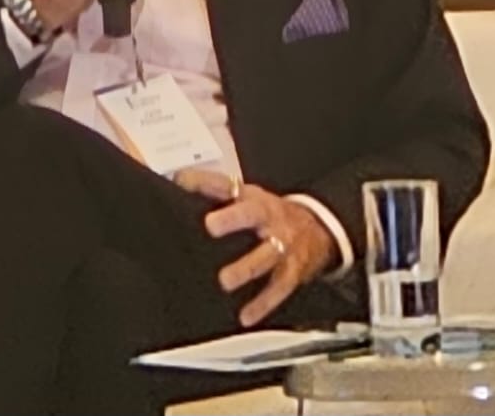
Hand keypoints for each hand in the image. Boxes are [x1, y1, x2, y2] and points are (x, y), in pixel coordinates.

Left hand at [185, 176, 336, 327]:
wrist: (317, 230)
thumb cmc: (271, 214)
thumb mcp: (247, 197)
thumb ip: (212, 189)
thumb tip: (177, 179)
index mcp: (254, 198)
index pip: (227, 185)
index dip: (205, 182)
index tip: (182, 182)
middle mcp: (269, 218)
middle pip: (253, 214)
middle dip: (233, 218)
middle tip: (211, 225)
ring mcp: (282, 245)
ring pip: (265, 255)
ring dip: (245, 267)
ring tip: (226, 280)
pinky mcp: (292, 271)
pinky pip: (278, 288)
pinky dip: (263, 303)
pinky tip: (246, 315)